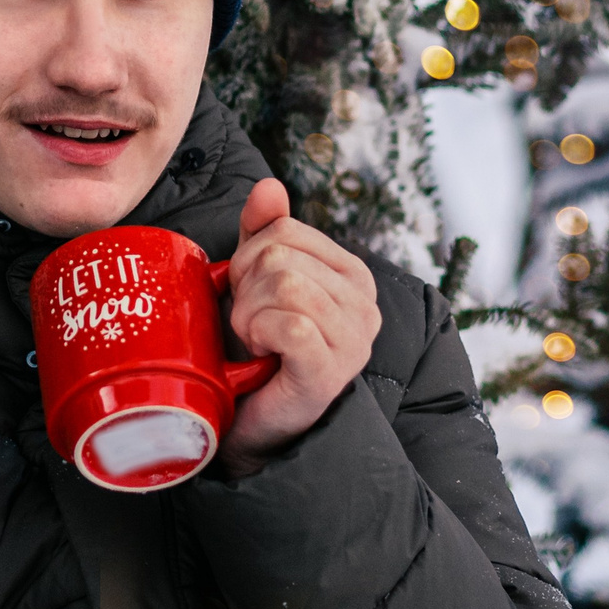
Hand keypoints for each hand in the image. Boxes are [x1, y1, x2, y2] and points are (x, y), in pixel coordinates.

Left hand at [214, 178, 379, 476]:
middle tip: (251, 326)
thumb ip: (263, 232)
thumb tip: (270, 186)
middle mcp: (364, 305)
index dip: (248, 260)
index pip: (284, 231)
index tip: (250, 298)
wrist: (248, 421)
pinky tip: (264, 357)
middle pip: (279, 255)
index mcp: (351, 276)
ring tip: (257, 342)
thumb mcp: (254, 279)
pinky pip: (290, 324)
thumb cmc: (254, 349)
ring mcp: (353, 340)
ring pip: (283, 285)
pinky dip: (261, 335)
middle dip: (244, 289)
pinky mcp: (331, 371)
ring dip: (249, 315)